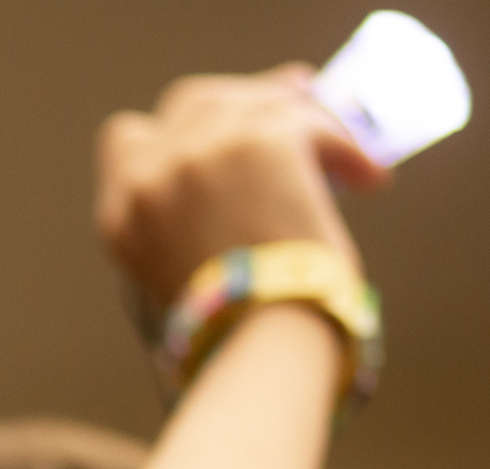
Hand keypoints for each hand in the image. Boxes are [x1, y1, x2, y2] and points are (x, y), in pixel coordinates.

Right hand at [97, 66, 386, 308]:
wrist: (256, 344)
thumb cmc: (230, 334)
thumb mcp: (179, 281)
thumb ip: (186, 223)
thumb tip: (246, 189)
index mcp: (120, 214)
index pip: (130, 138)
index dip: (179, 131)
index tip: (221, 133)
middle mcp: (150, 174)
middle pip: (192, 102)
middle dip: (242, 105)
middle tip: (293, 106)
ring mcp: (201, 151)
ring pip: (257, 104)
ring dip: (301, 124)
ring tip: (343, 158)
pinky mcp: (260, 140)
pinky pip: (311, 122)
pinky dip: (345, 149)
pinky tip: (369, 181)